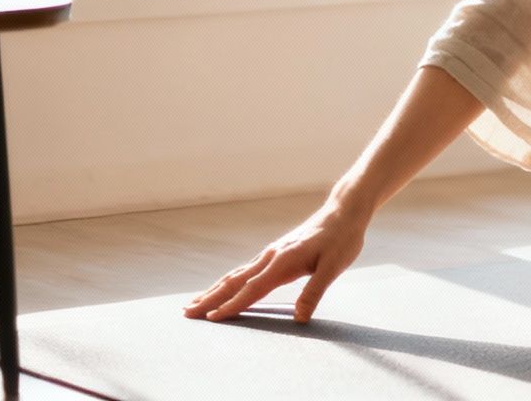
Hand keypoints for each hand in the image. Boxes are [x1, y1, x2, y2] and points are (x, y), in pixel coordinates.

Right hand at [183, 201, 368, 324]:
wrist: (344, 212)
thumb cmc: (342, 239)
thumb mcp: (334, 267)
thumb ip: (314, 292)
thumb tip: (300, 319)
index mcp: (283, 262)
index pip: (252, 289)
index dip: (232, 306)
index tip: (211, 319)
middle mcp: (271, 256)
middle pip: (234, 281)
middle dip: (210, 299)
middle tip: (187, 313)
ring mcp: (271, 253)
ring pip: (236, 274)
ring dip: (214, 290)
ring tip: (195, 302)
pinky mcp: (275, 252)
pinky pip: (245, 270)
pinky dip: (229, 281)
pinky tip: (224, 287)